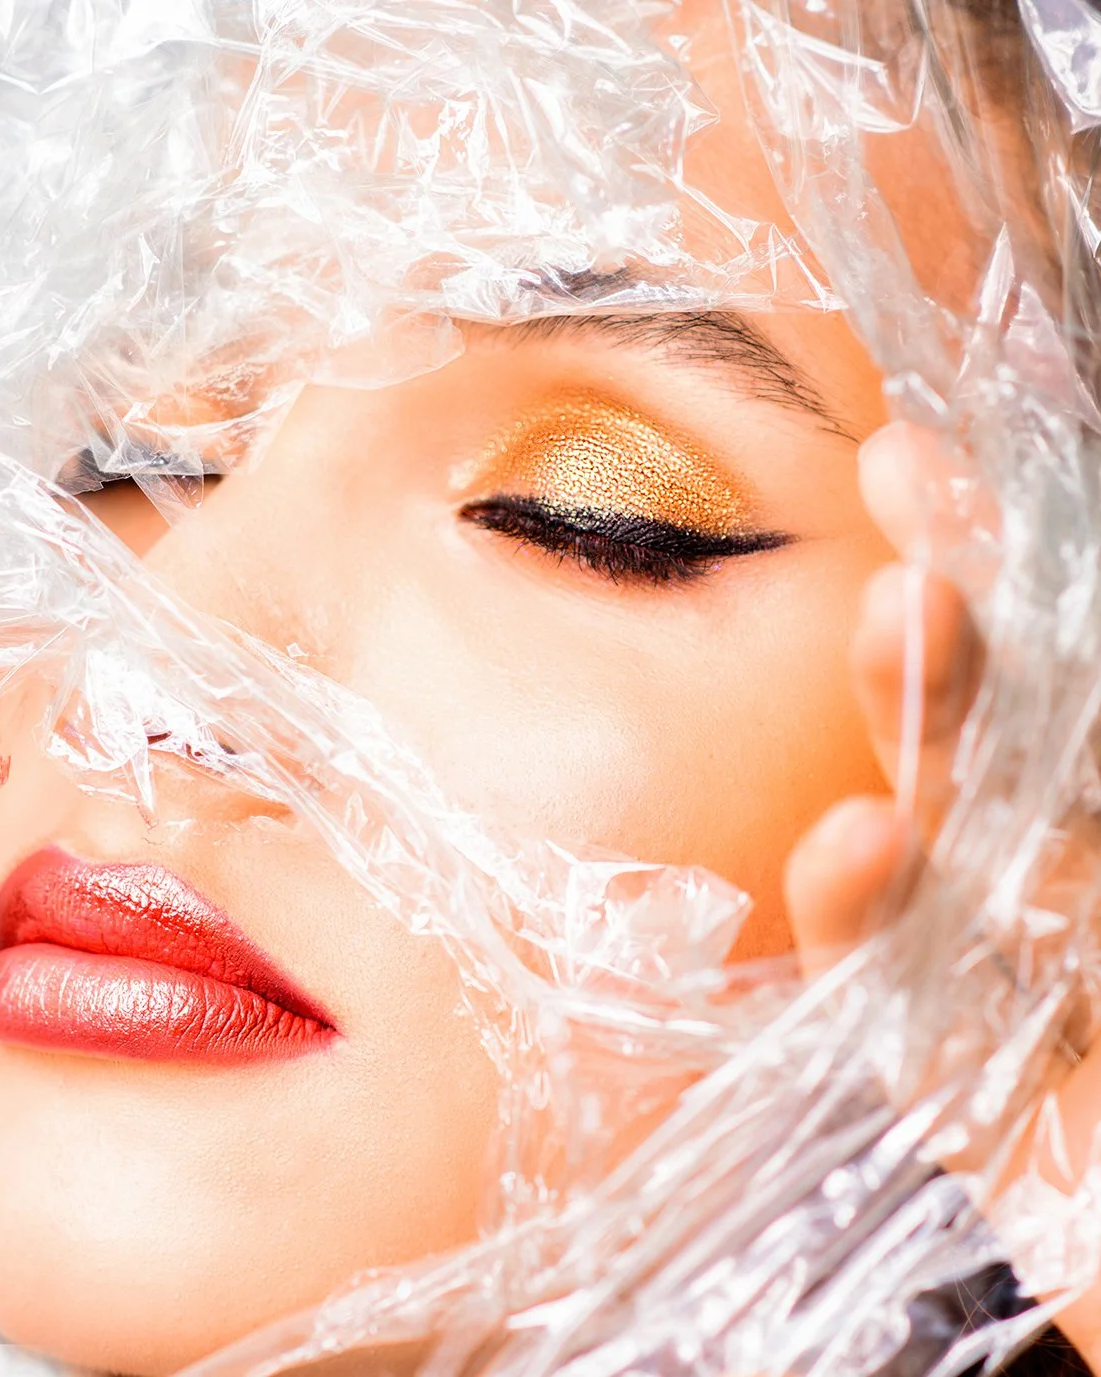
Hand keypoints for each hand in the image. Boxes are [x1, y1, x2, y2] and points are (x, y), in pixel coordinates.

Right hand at [783, 421, 1100, 1369]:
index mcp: (1100, 816)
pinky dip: (861, 913)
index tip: (927, 460)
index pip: (1060, 669)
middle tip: (911, 488)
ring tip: (913, 618)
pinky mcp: (951, 1070)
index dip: (1008, 552)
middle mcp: (1072, 871)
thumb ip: (1084, 764)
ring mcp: (1008, 964)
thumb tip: (967, 727)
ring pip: (941, 823)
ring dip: (919, 721)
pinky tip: (855, 846)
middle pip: (1002, 718)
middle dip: (964, 589)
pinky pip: (890, 984)